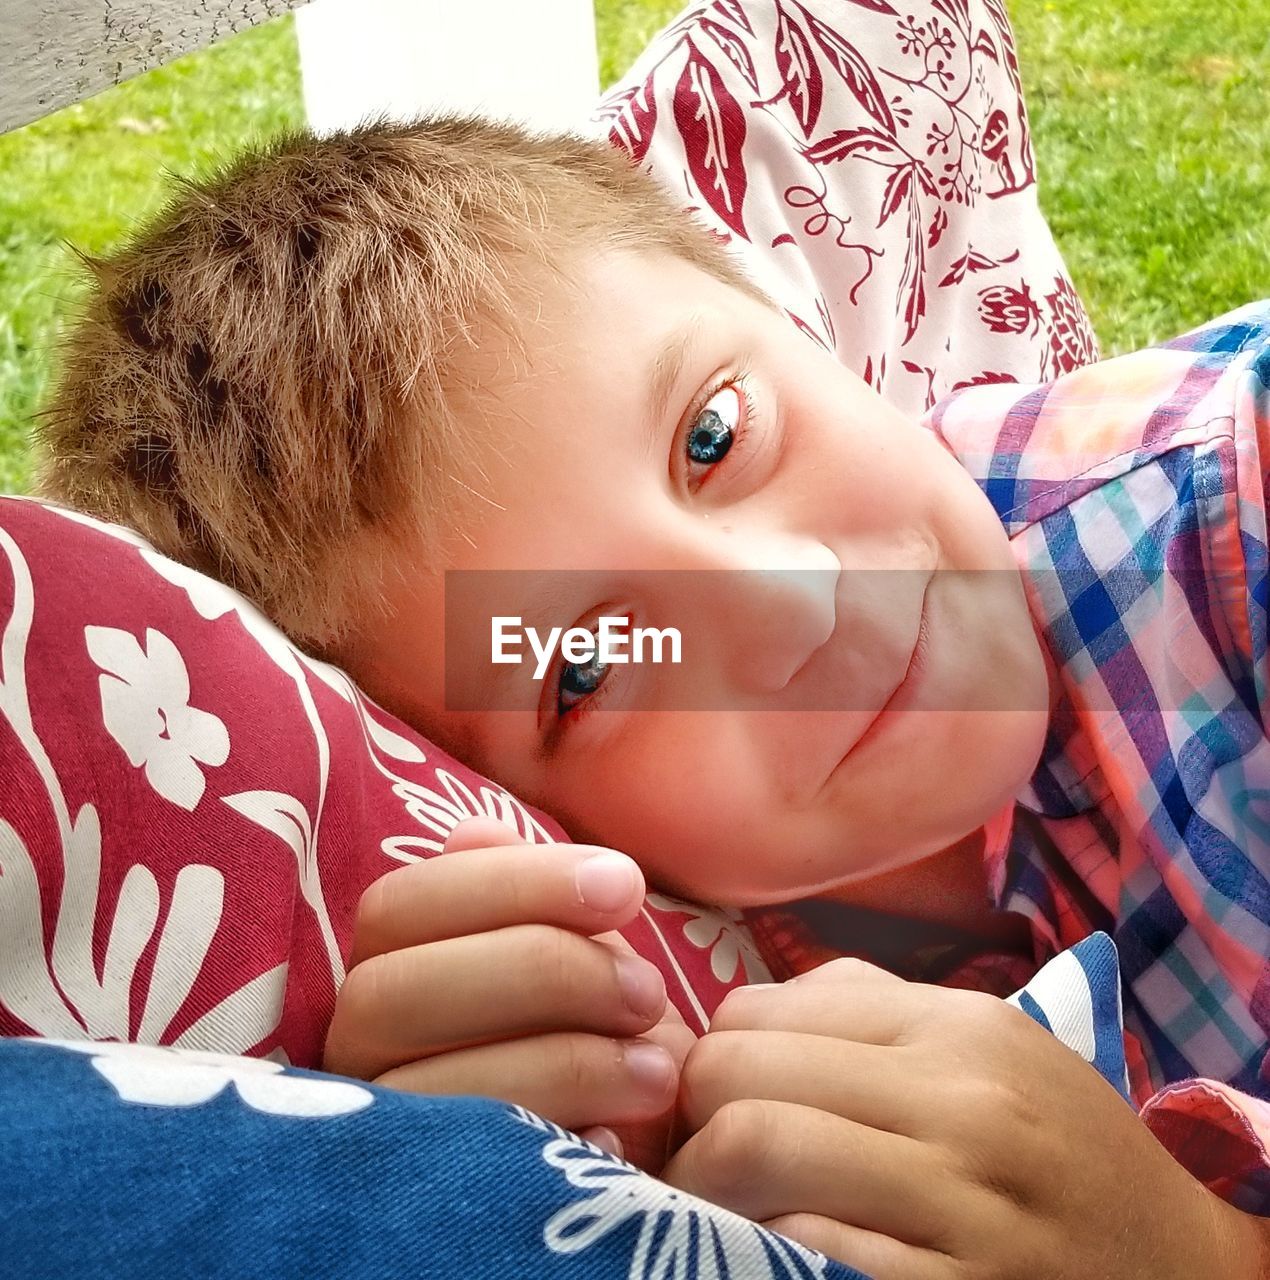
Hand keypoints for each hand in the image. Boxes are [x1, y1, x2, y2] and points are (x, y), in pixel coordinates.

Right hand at [324, 817, 695, 1170]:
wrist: (623, 1150)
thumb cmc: (588, 1031)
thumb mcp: (569, 956)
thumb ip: (522, 897)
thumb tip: (476, 831)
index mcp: (383, 971)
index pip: (401, 904)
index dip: (513, 883)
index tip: (626, 887)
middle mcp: (351, 1052)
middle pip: (396, 990)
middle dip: (541, 972)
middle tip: (647, 989)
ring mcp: (373, 1140)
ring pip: (425, 1085)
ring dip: (564, 1061)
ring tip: (661, 1066)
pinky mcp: (416, 1211)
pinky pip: (460, 1182)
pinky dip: (548, 1143)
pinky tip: (614, 1138)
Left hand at [663, 958, 1263, 1278]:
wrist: (1178, 1273)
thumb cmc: (1059, 1151)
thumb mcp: (987, 1049)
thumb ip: (868, 1011)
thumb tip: (738, 1014)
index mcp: (955, 1027)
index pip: (758, 1010)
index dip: (706, 1054)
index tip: (700, 1094)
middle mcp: (958, 1101)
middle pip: (740, 1072)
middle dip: (688, 1114)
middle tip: (689, 1149)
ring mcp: (960, 1204)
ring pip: (756, 1149)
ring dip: (702, 1181)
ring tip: (710, 1201)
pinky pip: (807, 1246)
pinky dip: (761, 1241)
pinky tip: (765, 1247)